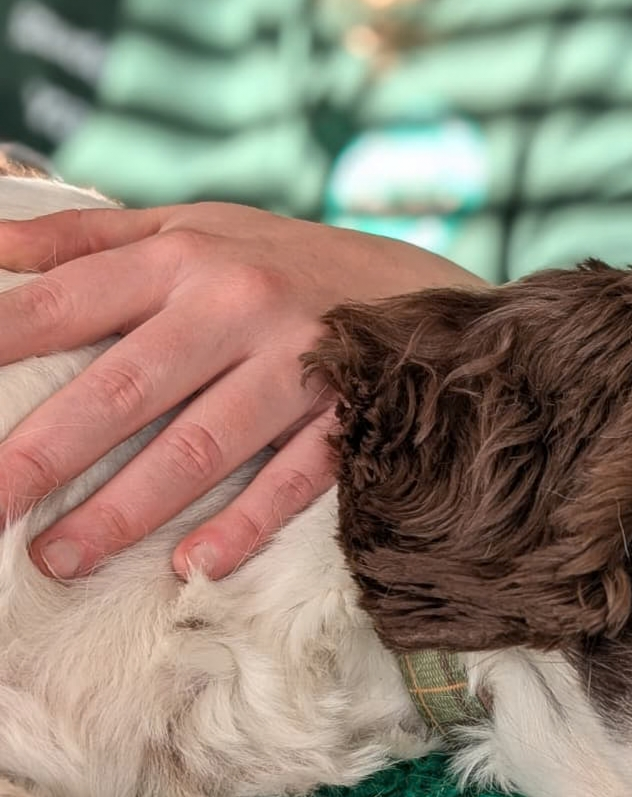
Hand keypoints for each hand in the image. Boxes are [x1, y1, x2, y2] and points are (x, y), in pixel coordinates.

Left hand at [0, 201, 483, 578]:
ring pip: (200, 445)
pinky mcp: (349, 417)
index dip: (0, 339)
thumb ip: (90, 239)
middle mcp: (235, 306)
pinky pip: (292, 479)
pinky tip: (193, 568)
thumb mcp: (192, 228)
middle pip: (123, 387)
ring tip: (58, 557)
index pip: (70, 300)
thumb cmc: (284, 264)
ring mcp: (297, 365)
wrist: (424, 291)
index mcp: (183, 257)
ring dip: (126, 509)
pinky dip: (245, 525)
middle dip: (42, 452)